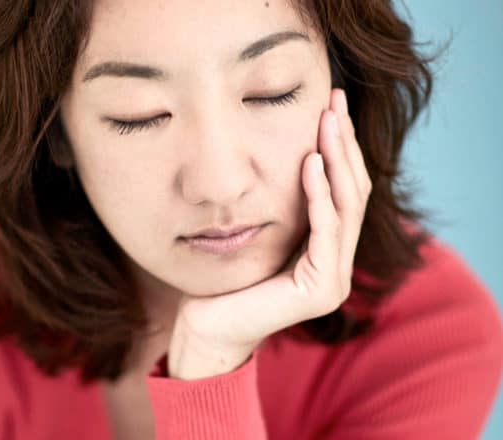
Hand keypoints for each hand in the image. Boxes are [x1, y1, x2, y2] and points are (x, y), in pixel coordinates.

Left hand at [167, 89, 371, 379]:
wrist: (206, 325)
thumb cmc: (225, 277)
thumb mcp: (259, 229)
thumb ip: (282, 205)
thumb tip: (286, 150)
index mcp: (327, 248)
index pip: (344, 189)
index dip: (342, 146)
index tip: (331, 104)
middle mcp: (338, 263)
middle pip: (354, 191)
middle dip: (345, 144)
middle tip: (336, 101)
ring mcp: (334, 279)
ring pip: (346, 207)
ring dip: (338, 161)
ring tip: (328, 122)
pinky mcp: (321, 290)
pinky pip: (325, 233)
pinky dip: (319, 196)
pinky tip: (311, 163)